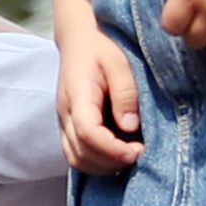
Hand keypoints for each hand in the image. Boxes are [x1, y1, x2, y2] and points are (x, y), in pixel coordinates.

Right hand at [57, 31, 144, 173]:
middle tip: (141, 154)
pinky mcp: (70, 128)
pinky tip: (119, 154)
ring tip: (131, 155)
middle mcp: (65, 114)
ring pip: (77, 159)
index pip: (87, 132)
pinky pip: (78, 155)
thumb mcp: (119, 61)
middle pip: (81, 152)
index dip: (112, 148)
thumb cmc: (102, 46)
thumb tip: (130, 127)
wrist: (80, 39)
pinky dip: (98, 162)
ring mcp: (64, 123)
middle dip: (112, 161)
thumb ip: (125, 92)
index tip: (138, 150)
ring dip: (104, 166)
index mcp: (77, 95)